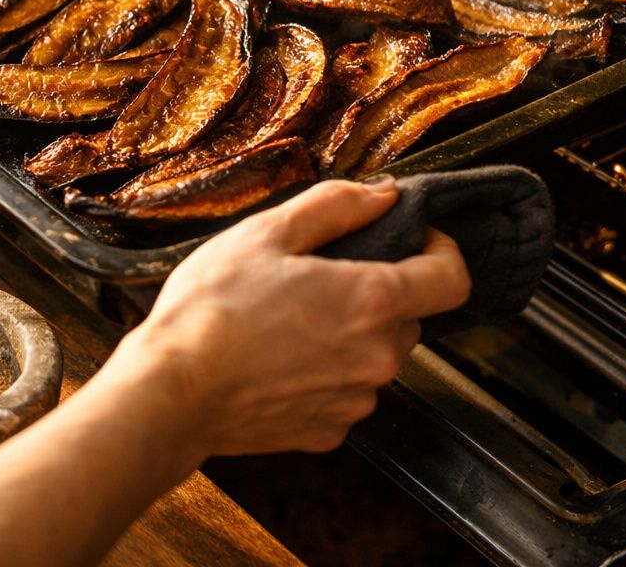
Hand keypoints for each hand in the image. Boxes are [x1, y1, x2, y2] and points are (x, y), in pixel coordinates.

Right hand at [107, 179, 470, 457]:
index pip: (453, 278)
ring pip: (375, 356)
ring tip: (285, 322)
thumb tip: (383, 194)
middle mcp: (378, 356)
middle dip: (376, 292)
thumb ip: (335, 206)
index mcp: (372, 299)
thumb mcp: (265, 233)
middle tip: (318, 278)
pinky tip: (276, 361)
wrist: (172, 392)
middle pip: (408, 316)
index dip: (441, 251)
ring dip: (348, 335)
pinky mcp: (330, 432)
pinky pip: (345, 392)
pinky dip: (323, 375)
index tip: (414, 240)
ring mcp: (356, 400)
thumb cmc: (211, 310)